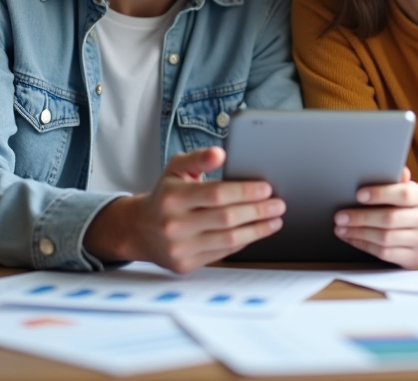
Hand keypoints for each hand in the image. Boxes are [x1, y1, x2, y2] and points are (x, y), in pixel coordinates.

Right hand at [84, 147, 284, 272]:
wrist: (140, 229)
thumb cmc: (165, 194)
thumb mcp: (176, 169)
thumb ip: (199, 157)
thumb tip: (220, 153)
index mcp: (172, 197)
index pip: (216, 193)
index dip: (245, 191)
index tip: (266, 188)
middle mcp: (174, 224)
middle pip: (227, 218)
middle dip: (258, 210)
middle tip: (278, 204)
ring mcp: (179, 248)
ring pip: (228, 239)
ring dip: (257, 229)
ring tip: (274, 220)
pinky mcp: (185, 265)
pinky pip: (223, 253)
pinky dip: (244, 241)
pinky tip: (255, 232)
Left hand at [333, 167, 417, 267]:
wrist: (413, 229)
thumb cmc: (401, 204)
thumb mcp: (399, 188)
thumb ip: (396, 180)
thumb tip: (400, 171)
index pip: (404, 194)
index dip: (380, 194)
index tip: (358, 195)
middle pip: (391, 219)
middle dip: (362, 217)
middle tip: (340, 216)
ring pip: (386, 238)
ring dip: (359, 233)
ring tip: (341, 228)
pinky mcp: (415, 258)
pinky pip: (385, 254)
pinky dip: (364, 245)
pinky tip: (352, 239)